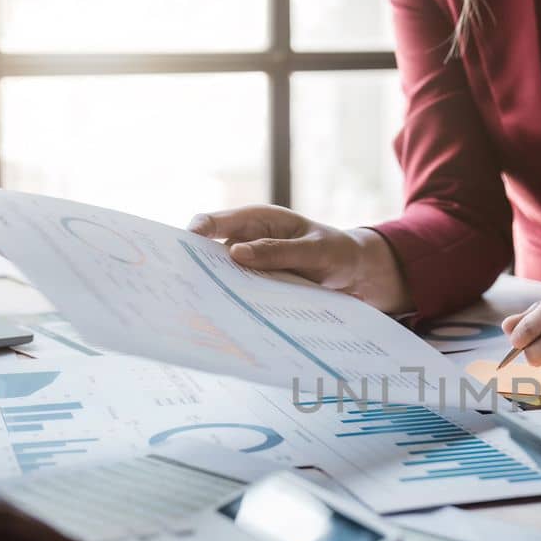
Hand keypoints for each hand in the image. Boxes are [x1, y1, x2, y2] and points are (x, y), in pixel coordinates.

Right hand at [188, 204, 412, 313]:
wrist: (358, 274)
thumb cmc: (338, 252)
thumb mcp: (316, 251)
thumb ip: (279, 252)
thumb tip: (236, 254)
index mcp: (260, 221)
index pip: (220, 221)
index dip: (200, 229)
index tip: (188, 241)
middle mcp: (250, 241)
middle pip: (212, 251)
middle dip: (196, 265)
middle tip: (183, 284)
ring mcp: (253, 266)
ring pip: (224, 277)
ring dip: (214, 289)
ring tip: (199, 308)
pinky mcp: (259, 286)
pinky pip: (241, 294)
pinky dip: (233, 303)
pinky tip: (226, 319)